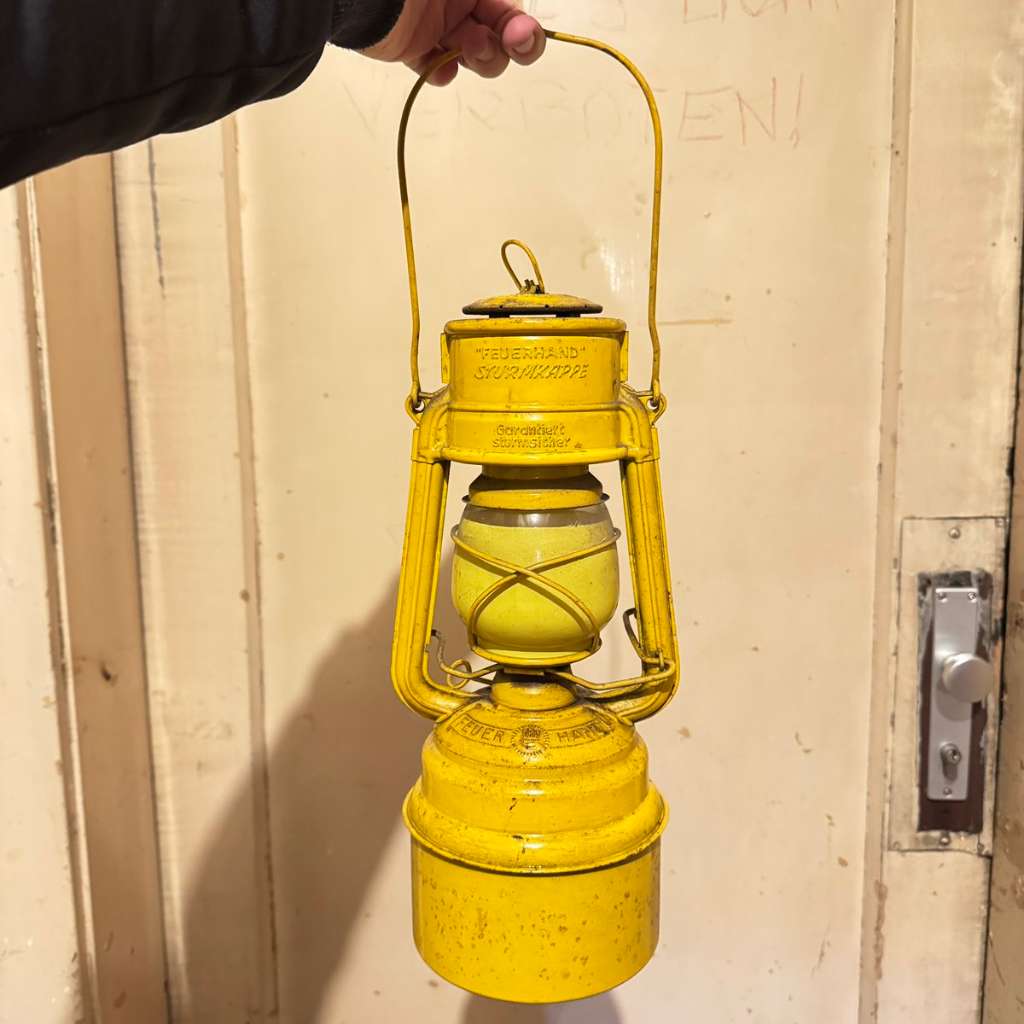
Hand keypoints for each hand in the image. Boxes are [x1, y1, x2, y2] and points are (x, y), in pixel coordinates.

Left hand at [363, 1, 544, 84]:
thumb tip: (516, 18)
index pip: (510, 7)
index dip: (522, 27)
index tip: (520, 39)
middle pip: (499, 32)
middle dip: (507, 45)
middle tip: (497, 45)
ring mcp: (434, 23)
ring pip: (473, 53)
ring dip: (479, 58)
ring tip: (463, 49)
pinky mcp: (411, 46)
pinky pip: (436, 67)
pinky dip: (443, 72)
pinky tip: (439, 67)